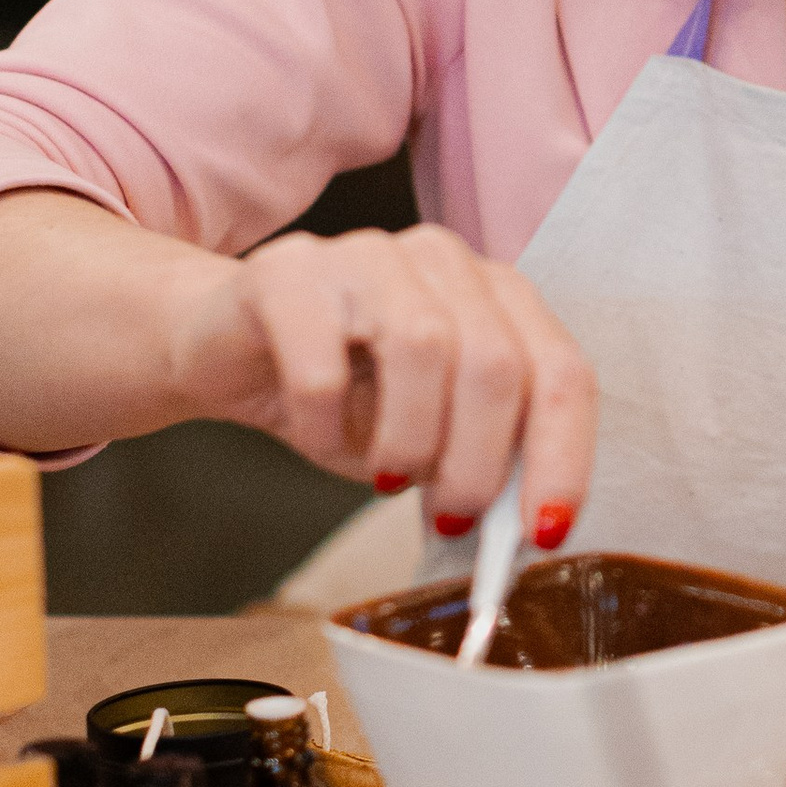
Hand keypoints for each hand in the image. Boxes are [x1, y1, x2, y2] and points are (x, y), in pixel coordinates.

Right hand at [166, 223, 595, 543]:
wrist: (221, 347)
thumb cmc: (340, 392)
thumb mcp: (426, 433)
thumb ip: (480, 459)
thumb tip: (525, 527)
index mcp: (496, 294)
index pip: (561, 370)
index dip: (564, 456)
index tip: (544, 532)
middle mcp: (442, 259)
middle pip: (496, 363)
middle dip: (478, 463)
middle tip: (450, 516)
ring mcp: (367, 254)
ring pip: (421, 349)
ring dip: (407, 442)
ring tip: (384, 476)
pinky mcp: (289, 272)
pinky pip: (322, 368)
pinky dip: (323, 427)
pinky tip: (314, 435)